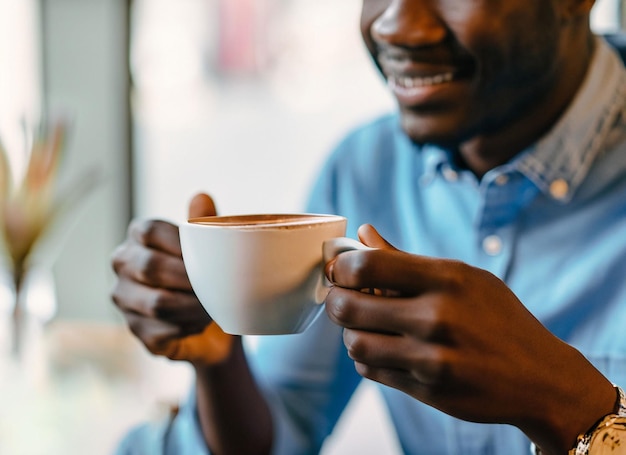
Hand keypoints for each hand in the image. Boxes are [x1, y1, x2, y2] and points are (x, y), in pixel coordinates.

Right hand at [111, 193, 233, 364]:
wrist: (213, 321)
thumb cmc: (207, 273)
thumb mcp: (210, 247)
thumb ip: (204, 223)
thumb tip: (201, 197)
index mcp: (138, 236)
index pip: (151, 231)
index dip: (182, 244)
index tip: (209, 257)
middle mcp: (123, 263)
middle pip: (152, 266)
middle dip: (191, 279)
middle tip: (217, 287)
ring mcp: (124, 298)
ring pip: (158, 302)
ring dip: (193, 307)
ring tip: (212, 307)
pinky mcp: (135, 329)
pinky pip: (162, 330)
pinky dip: (188, 328)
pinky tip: (199, 324)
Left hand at [324, 224, 614, 451]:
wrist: (540, 376)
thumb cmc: (498, 318)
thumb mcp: (463, 277)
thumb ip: (405, 258)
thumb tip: (363, 232)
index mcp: (447, 278)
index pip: (368, 266)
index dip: (341, 266)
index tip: (340, 269)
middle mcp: (437, 317)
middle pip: (349, 306)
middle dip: (336, 300)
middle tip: (341, 298)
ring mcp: (432, 358)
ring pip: (355, 343)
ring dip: (351, 333)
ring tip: (363, 326)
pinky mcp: (427, 390)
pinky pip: (372, 371)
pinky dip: (367, 359)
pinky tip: (382, 349)